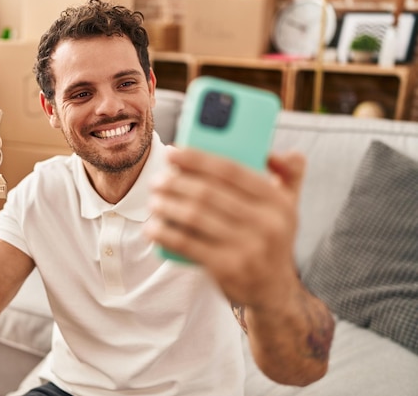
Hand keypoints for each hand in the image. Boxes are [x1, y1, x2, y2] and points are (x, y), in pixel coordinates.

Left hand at [145, 147, 305, 309]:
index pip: (231, 170)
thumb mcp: (290, 205)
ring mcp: (248, 248)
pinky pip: (188, 244)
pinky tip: (153, 227)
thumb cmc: (273, 238)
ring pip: (195, 217)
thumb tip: (271, 151)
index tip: (173, 152)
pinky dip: (166, 234)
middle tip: (157, 179)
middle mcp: (267, 224)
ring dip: (167, 206)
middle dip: (176, 183)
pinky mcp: (228, 269)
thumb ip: (289, 172)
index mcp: (278, 201)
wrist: (274, 291)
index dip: (198, 159)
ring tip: (153, 200)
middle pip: (209, 193)